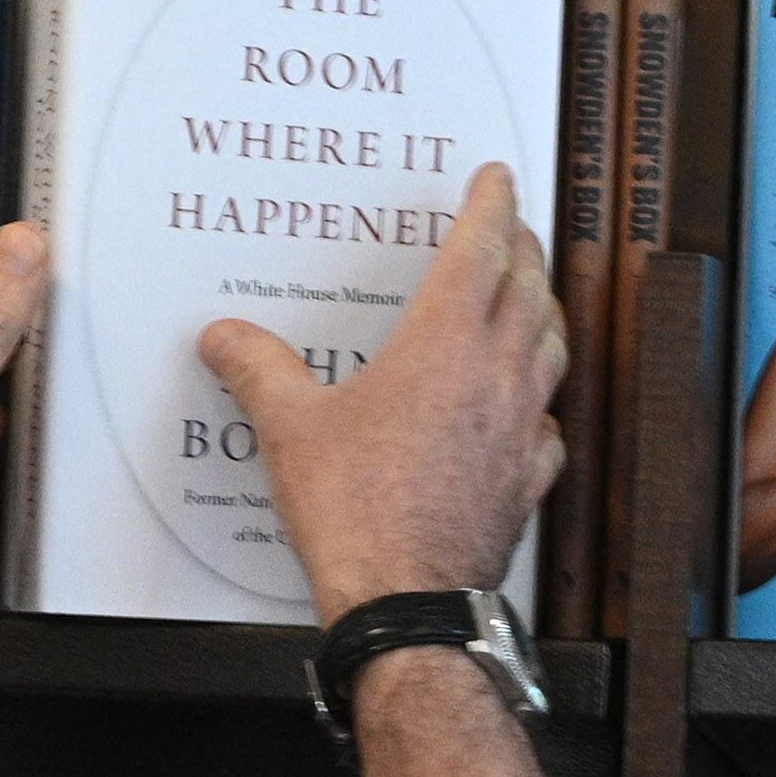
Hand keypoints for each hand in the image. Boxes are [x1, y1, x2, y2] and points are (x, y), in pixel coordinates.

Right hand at [200, 164, 565, 625]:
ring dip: (542, 311)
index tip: (497, 176)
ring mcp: (521, 429)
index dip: (492, 205)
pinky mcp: (527, 480)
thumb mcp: (290, 429)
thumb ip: (258, 370)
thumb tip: (224, 337)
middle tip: (512, 227)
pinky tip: (526, 409)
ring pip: (551, 348)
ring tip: (529, 299)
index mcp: (444, 344)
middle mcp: (496, 376)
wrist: (408, 600)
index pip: (481, 250)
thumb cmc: (356, 511)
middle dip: (521, 247)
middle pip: (528, 288)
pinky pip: (548, 423)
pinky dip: (541, 399)